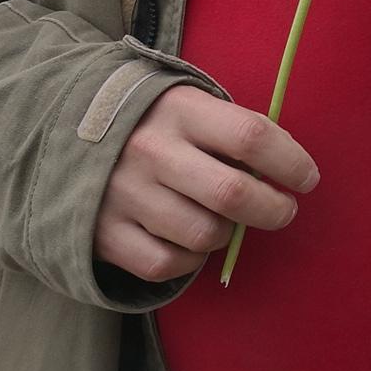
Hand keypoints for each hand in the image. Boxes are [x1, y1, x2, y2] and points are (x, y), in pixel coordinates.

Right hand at [95, 85, 317, 282]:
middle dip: (273, 209)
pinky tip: (191, 243)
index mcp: (181, 110)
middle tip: (283, 211)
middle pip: (232, 194)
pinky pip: (166, 264)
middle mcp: (151, 151)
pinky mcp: (104, 233)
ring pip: (204, 234)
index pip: (252, 137)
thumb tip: (285, 170)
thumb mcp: (190, 106)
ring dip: (227, 234)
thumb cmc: (154, 122)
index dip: (290, 162)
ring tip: (224, 221)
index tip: (307, 179)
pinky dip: (189, 261)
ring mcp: (124, 194)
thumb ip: (233, 131)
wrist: (63, 132)